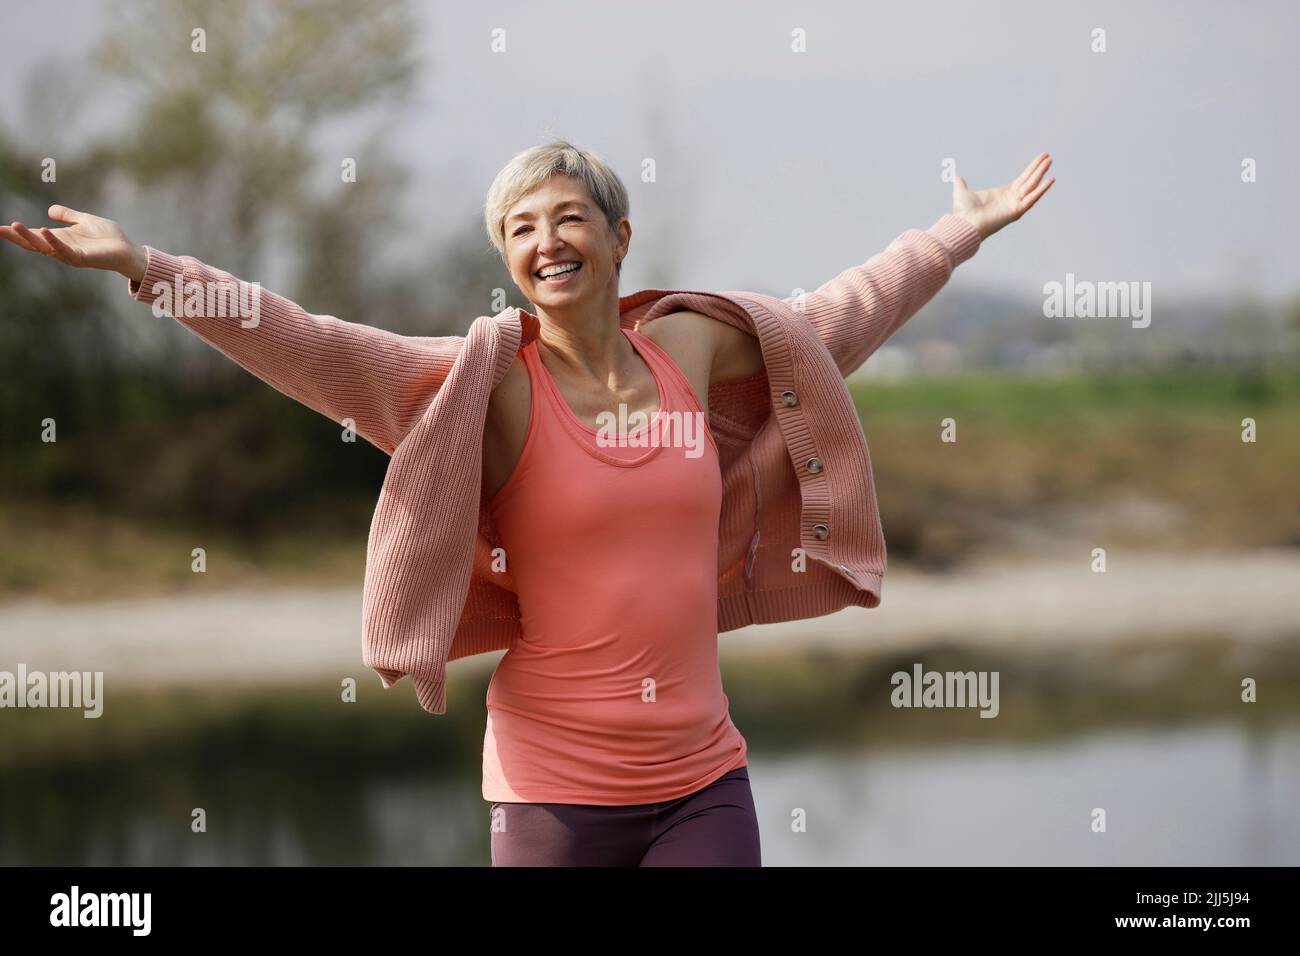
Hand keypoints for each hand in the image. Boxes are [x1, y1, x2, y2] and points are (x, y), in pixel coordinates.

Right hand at [0, 205, 146, 280]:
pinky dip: (54, 241)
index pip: (33, 235)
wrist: (128, 250)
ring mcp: (70, 255)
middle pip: (33, 243)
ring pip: (44, 247)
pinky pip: (64, 250)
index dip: (16, 232)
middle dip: (15, 236)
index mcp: (59, 239)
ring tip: (14, 225)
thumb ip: (68, 215)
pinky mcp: (82, 258)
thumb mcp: (84, 220)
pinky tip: (44, 231)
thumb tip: (50, 210)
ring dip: (29, 237)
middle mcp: (61, 248)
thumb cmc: (108, 238)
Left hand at [952, 152, 1054, 239]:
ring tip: (1049, 162)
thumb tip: (956, 177)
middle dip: (1038, 168)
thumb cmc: (963, 212)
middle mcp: (1011, 199)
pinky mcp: (1016, 211)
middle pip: (1029, 180)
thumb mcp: (962, 192)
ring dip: (1041, 174)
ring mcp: (1015, 205)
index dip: (1031, 168)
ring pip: (1032, 186)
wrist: (964, 223)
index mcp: (1003, 194)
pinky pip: (1032, 199)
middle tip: (1048, 156)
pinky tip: (1050, 180)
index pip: (1022, 179)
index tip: (1041, 158)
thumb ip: (961, 184)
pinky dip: (1041, 190)